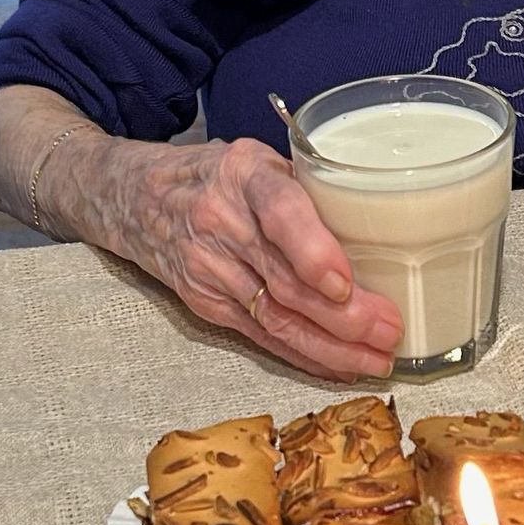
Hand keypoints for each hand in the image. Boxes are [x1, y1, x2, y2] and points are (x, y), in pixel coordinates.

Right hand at [116, 137, 403, 378]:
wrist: (134, 196)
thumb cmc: (217, 173)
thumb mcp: (258, 159)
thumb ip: (307, 188)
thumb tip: (381, 226)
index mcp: (244, 174)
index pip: (280, 213)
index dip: (312, 251)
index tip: (345, 283)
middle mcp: (222, 222)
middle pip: (284, 280)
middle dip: (342, 315)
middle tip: (389, 330)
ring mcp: (209, 269)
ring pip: (275, 318)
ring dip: (329, 347)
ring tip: (376, 359)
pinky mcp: (204, 303)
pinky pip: (260, 335)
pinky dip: (301, 354)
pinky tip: (337, 365)